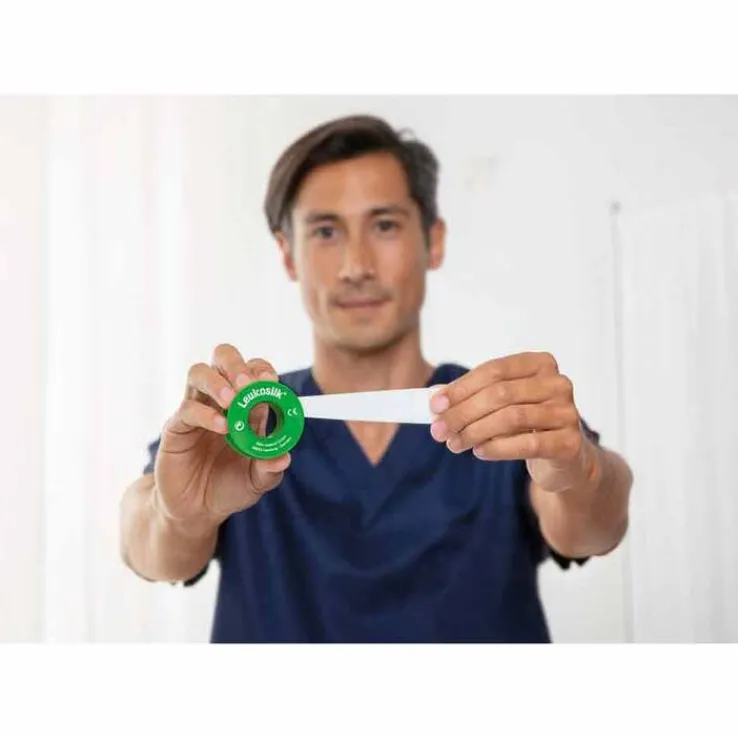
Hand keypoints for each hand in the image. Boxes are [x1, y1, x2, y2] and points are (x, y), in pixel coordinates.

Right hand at [152, 345, 289, 530]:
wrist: (197, 510)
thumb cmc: (229, 488)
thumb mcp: (256, 482)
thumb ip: (270, 469)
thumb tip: (284, 457)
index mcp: (246, 406)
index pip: (254, 372)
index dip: (262, 371)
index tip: (271, 381)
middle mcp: (220, 401)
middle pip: (223, 359)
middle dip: (237, 365)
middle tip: (247, 384)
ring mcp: (197, 410)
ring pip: (199, 373)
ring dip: (218, 381)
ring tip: (232, 401)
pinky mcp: (176, 427)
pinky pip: (187, 409)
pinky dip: (206, 414)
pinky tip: (222, 427)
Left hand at [429, 352, 596, 490]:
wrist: (565, 457)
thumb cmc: (527, 424)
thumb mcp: (501, 404)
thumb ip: (472, 397)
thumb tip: (435, 399)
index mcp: (540, 363)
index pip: (494, 370)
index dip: (461, 387)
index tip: (435, 405)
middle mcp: (557, 383)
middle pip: (500, 394)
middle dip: (463, 412)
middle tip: (439, 430)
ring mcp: (567, 412)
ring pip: (511, 418)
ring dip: (475, 432)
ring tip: (454, 444)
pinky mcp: (568, 443)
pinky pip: (527, 443)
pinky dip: (497, 448)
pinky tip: (479, 452)